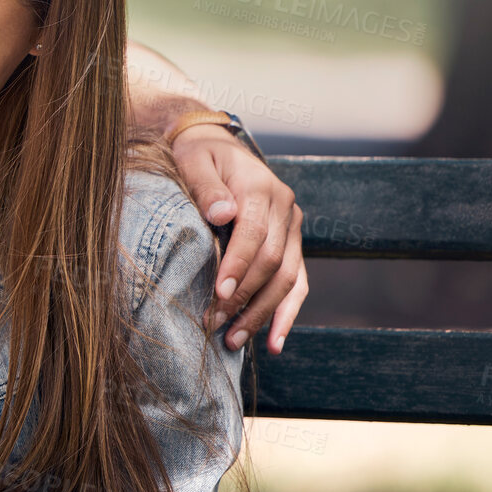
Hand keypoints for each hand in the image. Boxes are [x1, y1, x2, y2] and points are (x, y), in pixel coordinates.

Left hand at [170, 126, 307, 353]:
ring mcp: (291, 229)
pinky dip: (286, 314)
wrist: (217, 147)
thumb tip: (221, 213)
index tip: (218, 293)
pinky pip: (297, 283)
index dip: (238, 266)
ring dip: (262, 314)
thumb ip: (205, 186)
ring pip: (288, 279)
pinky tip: (273, 343)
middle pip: (273, 262)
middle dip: (244, 297)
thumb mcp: (194, 160)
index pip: (254, 234)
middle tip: (214, 324)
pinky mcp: (291, 244)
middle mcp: (284, 210)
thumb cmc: (198, 156)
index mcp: (261, 189)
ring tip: (234, 341)